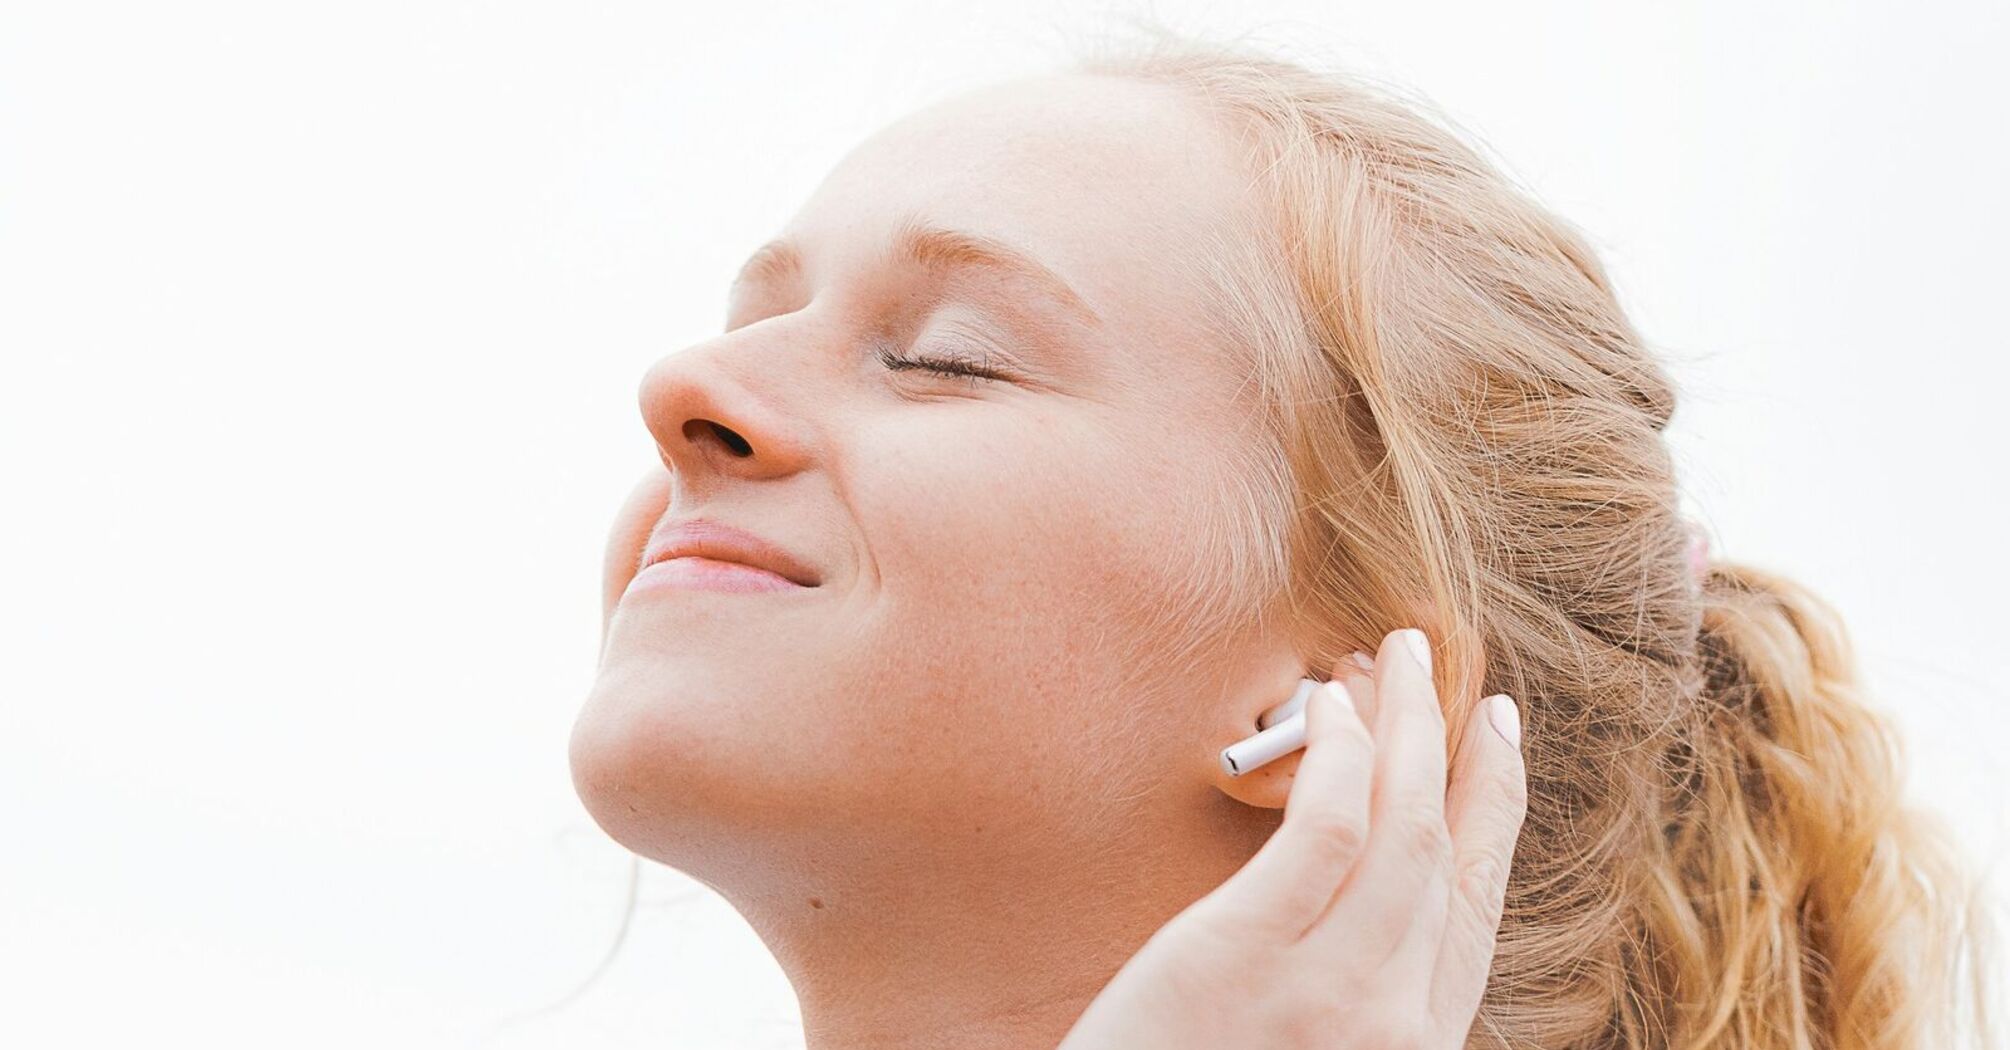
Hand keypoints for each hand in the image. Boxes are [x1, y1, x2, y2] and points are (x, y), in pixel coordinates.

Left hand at [1057, 628, 1527, 1049]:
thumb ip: (1352, 990)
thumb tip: (1365, 893)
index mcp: (1413, 1045)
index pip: (1476, 904)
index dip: (1496, 808)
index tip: (1498, 736)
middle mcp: (1393, 1022)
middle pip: (1450, 852)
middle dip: (1456, 748)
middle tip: (1448, 671)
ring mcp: (1326, 991)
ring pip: (1401, 827)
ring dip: (1406, 727)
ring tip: (1392, 656)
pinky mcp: (1243, 954)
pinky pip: (1321, 830)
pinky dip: (1340, 757)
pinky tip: (1333, 709)